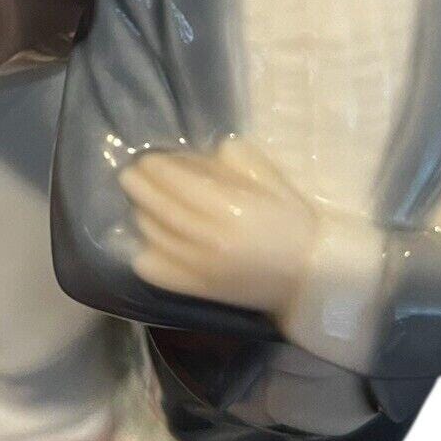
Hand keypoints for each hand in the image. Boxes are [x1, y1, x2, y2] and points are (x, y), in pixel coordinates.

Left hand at [119, 138, 317, 314]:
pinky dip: (145, 254)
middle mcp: (212, 240)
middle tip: (129, 174)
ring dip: (142, 215)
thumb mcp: (275, 183)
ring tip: (138, 201)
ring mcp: (202, 268)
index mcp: (233, 210)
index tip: (148, 159)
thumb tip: (208, 151)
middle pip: (164, 210)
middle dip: (142, 189)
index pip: (182, 186)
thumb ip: (242, 162)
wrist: (311, 278)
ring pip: (157, 237)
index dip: (160, 170)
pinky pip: (159, 271)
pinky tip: (143, 240)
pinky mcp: (199, 289)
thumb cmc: (294, 225)